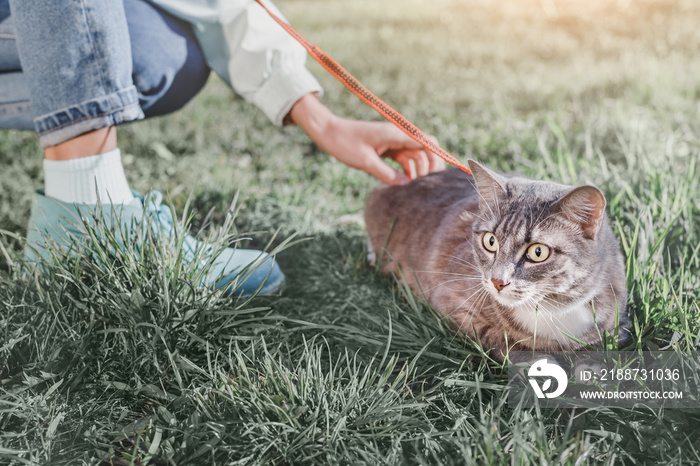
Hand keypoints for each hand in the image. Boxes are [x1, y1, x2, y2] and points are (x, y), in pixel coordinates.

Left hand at [289, 94, 445, 184]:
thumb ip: (387, 174)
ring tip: (417, 188)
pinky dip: (406, 169)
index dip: (438, 156)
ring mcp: (391, 140)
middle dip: (429, 165)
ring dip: (417, 169)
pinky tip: (406, 182)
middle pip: (423, 149)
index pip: (425, 142)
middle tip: (429, 185)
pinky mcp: (385, 146)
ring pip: (413, 155)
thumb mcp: (365, 162)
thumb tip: (407, 184)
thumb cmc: (344, 143)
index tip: (443, 172)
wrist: (327, 132)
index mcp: (395, 133)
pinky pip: (402, 157)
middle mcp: (397, 134)